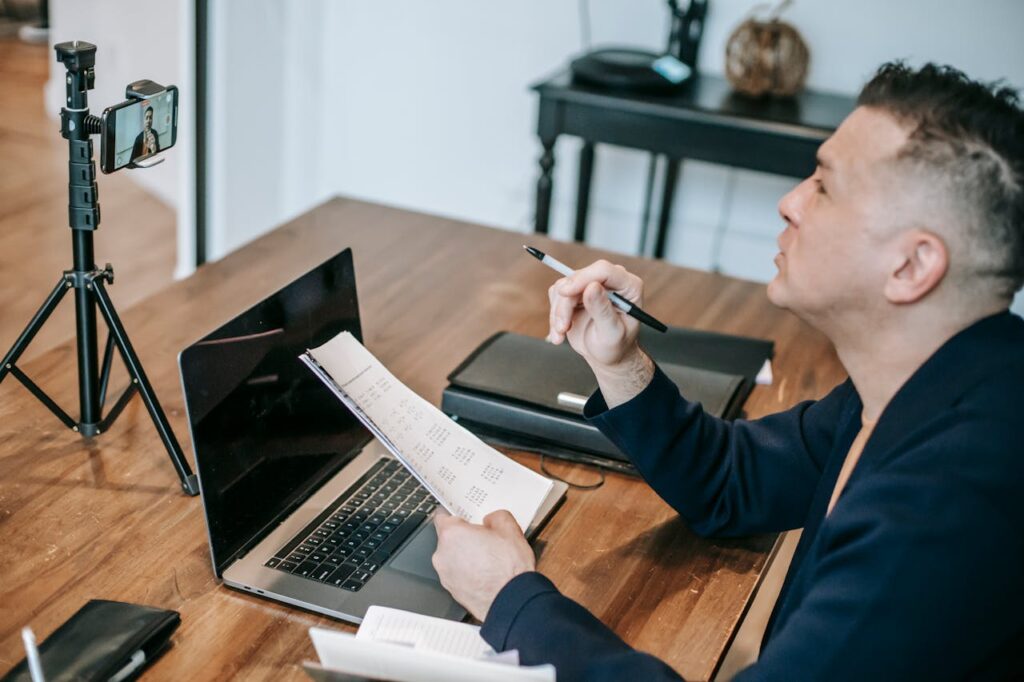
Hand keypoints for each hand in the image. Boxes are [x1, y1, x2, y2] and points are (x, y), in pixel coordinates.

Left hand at [432, 510, 535, 620]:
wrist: (512, 601)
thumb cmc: (508, 570)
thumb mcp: (509, 529)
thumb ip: (495, 517)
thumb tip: (491, 520)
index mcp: (452, 534)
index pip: (441, 517)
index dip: (455, 516)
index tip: (462, 517)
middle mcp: (442, 555)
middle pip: (448, 539)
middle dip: (464, 538)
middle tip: (485, 541)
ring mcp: (445, 575)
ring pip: (452, 559)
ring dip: (465, 557)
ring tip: (489, 561)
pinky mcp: (452, 591)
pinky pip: (457, 575)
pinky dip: (467, 573)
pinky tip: (486, 575)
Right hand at [547, 260, 653, 405]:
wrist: (606, 355)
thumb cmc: (615, 346)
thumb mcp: (611, 334)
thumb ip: (602, 310)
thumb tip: (592, 287)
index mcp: (629, 286)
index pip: (603, 270)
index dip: (582, 279)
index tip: (565, 293)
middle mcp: (610, 281)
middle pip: (578, 278)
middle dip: (565, 304)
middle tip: (562, 328)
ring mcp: (591, 284)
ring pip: (563, 286)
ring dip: (558, 312)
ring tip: (561, 333)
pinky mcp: (576, 292)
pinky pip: (556, 295)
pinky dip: (554, 315)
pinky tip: (560, 332)